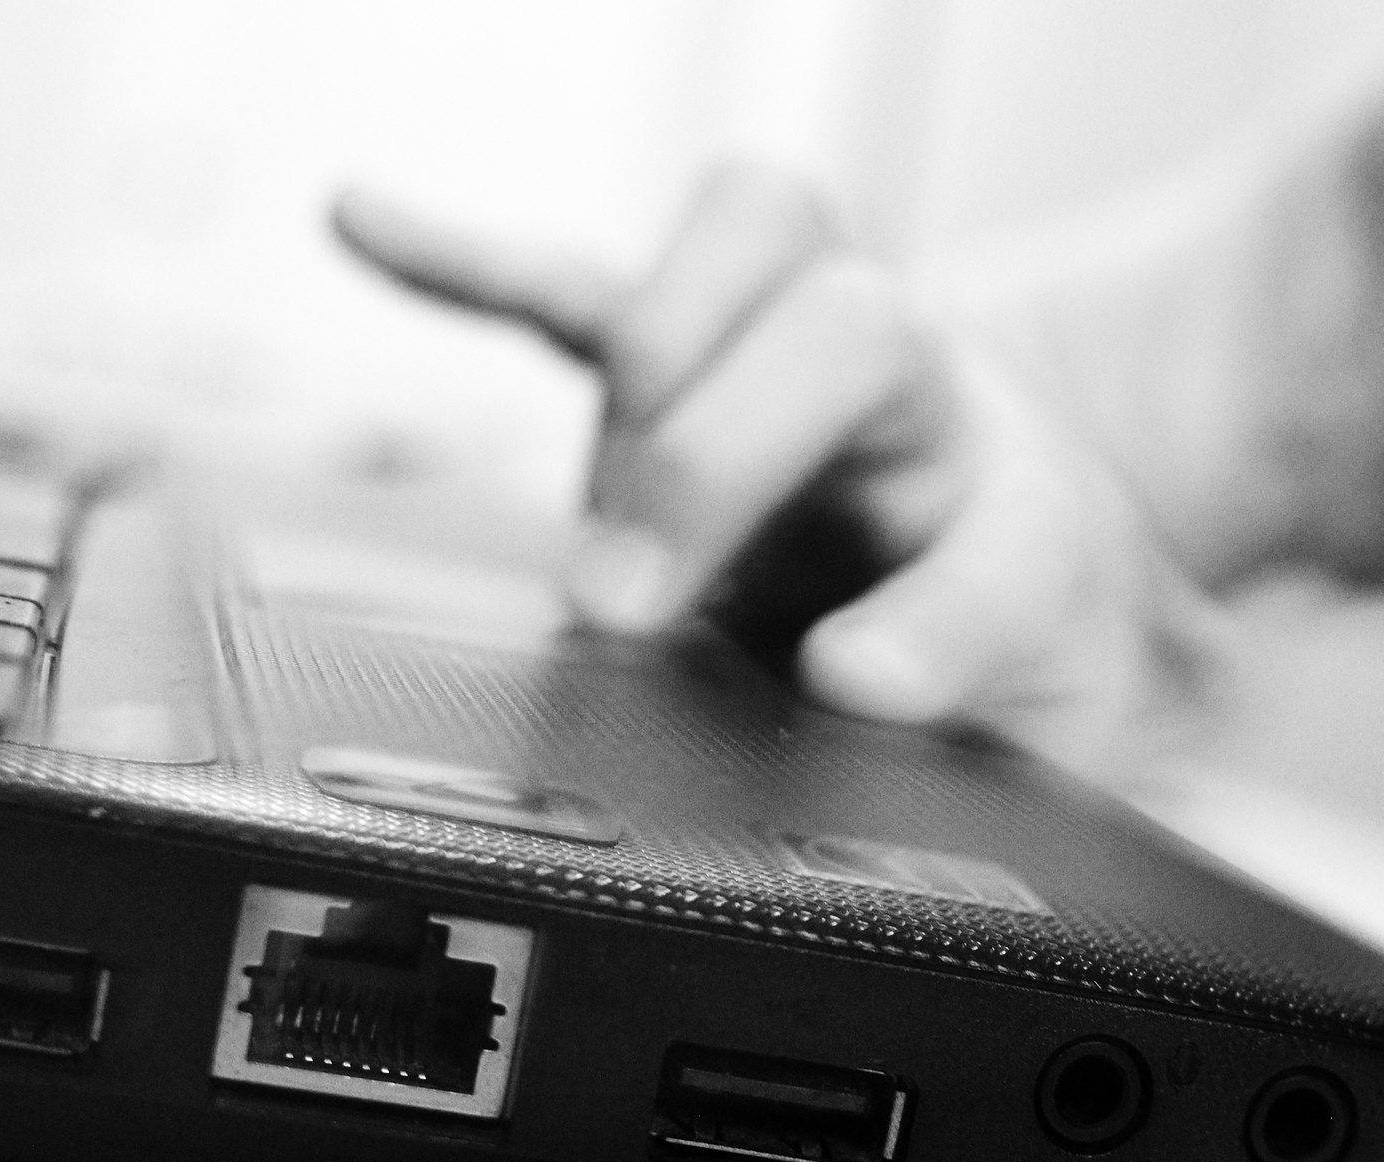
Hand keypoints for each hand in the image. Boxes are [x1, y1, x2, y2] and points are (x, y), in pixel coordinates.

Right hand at [333, 165, 1224, 771]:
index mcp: (1020, 512)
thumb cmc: (983, 622)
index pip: (1001, 540)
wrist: (972, 534)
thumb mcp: (1002, 716)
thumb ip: (961, 706)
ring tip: (595, 516)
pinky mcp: (670, 355)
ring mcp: (785, 353)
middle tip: (631, 606)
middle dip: (719, 463)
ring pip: (745, 244)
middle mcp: (911, 396)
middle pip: (847, 324)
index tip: (854, 687)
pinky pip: (575, 282)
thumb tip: (856, 680)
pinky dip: (470, 262)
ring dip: (653, 358)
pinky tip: (363, 224)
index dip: (932, 620)